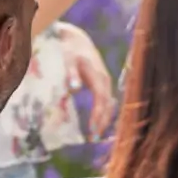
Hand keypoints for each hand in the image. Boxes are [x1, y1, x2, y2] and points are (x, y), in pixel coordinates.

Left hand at [54, 22, 115, 138]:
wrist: (77, 39)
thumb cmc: (70, 50)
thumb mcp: (68, 60)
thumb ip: (71, 74)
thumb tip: (74, 90)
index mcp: (98, 76)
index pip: (101, 100)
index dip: (98, 115)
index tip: (93, 129)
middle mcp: (104, 80)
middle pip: (107, 105)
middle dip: (102, 121)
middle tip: (94, 138)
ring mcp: (104, 82)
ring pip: (108, 104)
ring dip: (103, 119)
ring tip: (95, 135)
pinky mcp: (101, 84)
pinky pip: (105, 102)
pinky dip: (102, 113)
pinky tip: (96, 123)